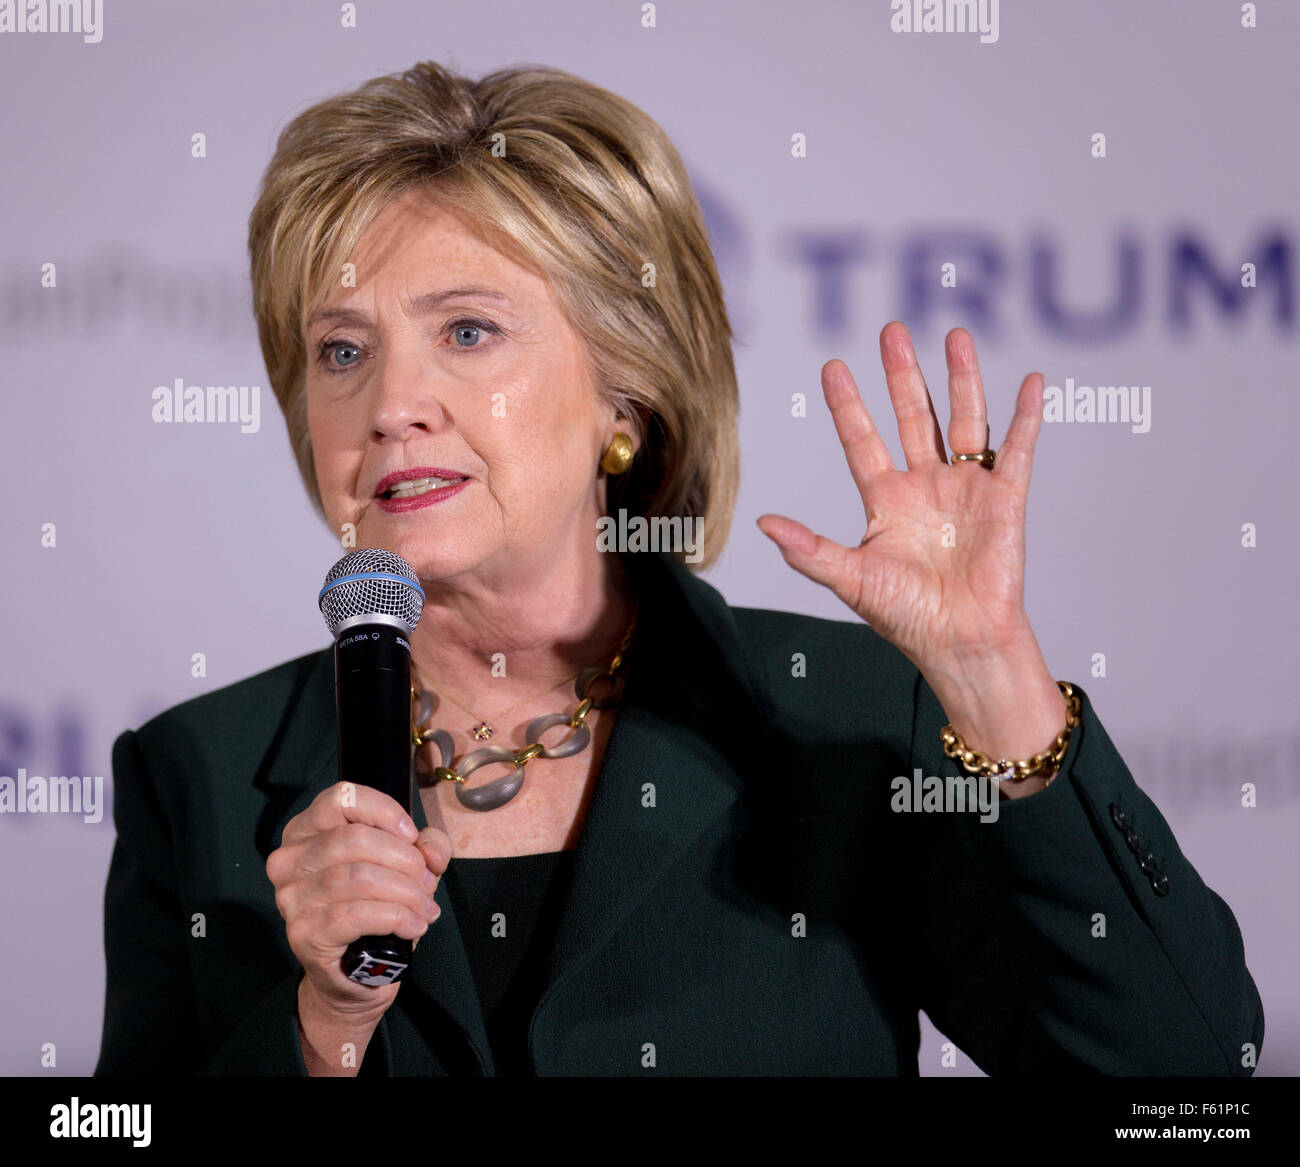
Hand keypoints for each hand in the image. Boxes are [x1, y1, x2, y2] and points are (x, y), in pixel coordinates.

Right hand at [266, 783, 451, 1018]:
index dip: (383, 810)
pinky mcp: (304, 932)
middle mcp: (290, 859)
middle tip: (426, 883)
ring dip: (406, 892)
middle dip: (404, 859)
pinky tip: (414, 926)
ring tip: (425, 908)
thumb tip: (429, 849)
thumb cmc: (376, 910)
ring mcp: (293, 897)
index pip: (341, 798)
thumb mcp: (406, 867)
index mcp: (308, 830)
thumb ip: (427, 846)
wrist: (355, 973)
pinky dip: (396, 917)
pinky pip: (357, 914)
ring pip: (360, 877)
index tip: (411, 835)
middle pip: (355, 839)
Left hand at [758, 321, 1044, 673]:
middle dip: (902, 375)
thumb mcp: (849, 578)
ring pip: (964, 420)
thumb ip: (808, 549)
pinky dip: (1025, 417)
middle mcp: (925, 487)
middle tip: (892, 331)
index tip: (832, 367)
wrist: (960, 642)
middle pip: (913, 417)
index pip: (862, 441)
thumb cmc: (906, 617)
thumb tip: (762, 524)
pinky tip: (1030, 381)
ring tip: (955, 335)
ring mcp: (966, 490)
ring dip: (961, 378)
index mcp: (887, 501)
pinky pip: (1017, 450)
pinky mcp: (1005, 500)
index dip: (847, 406)